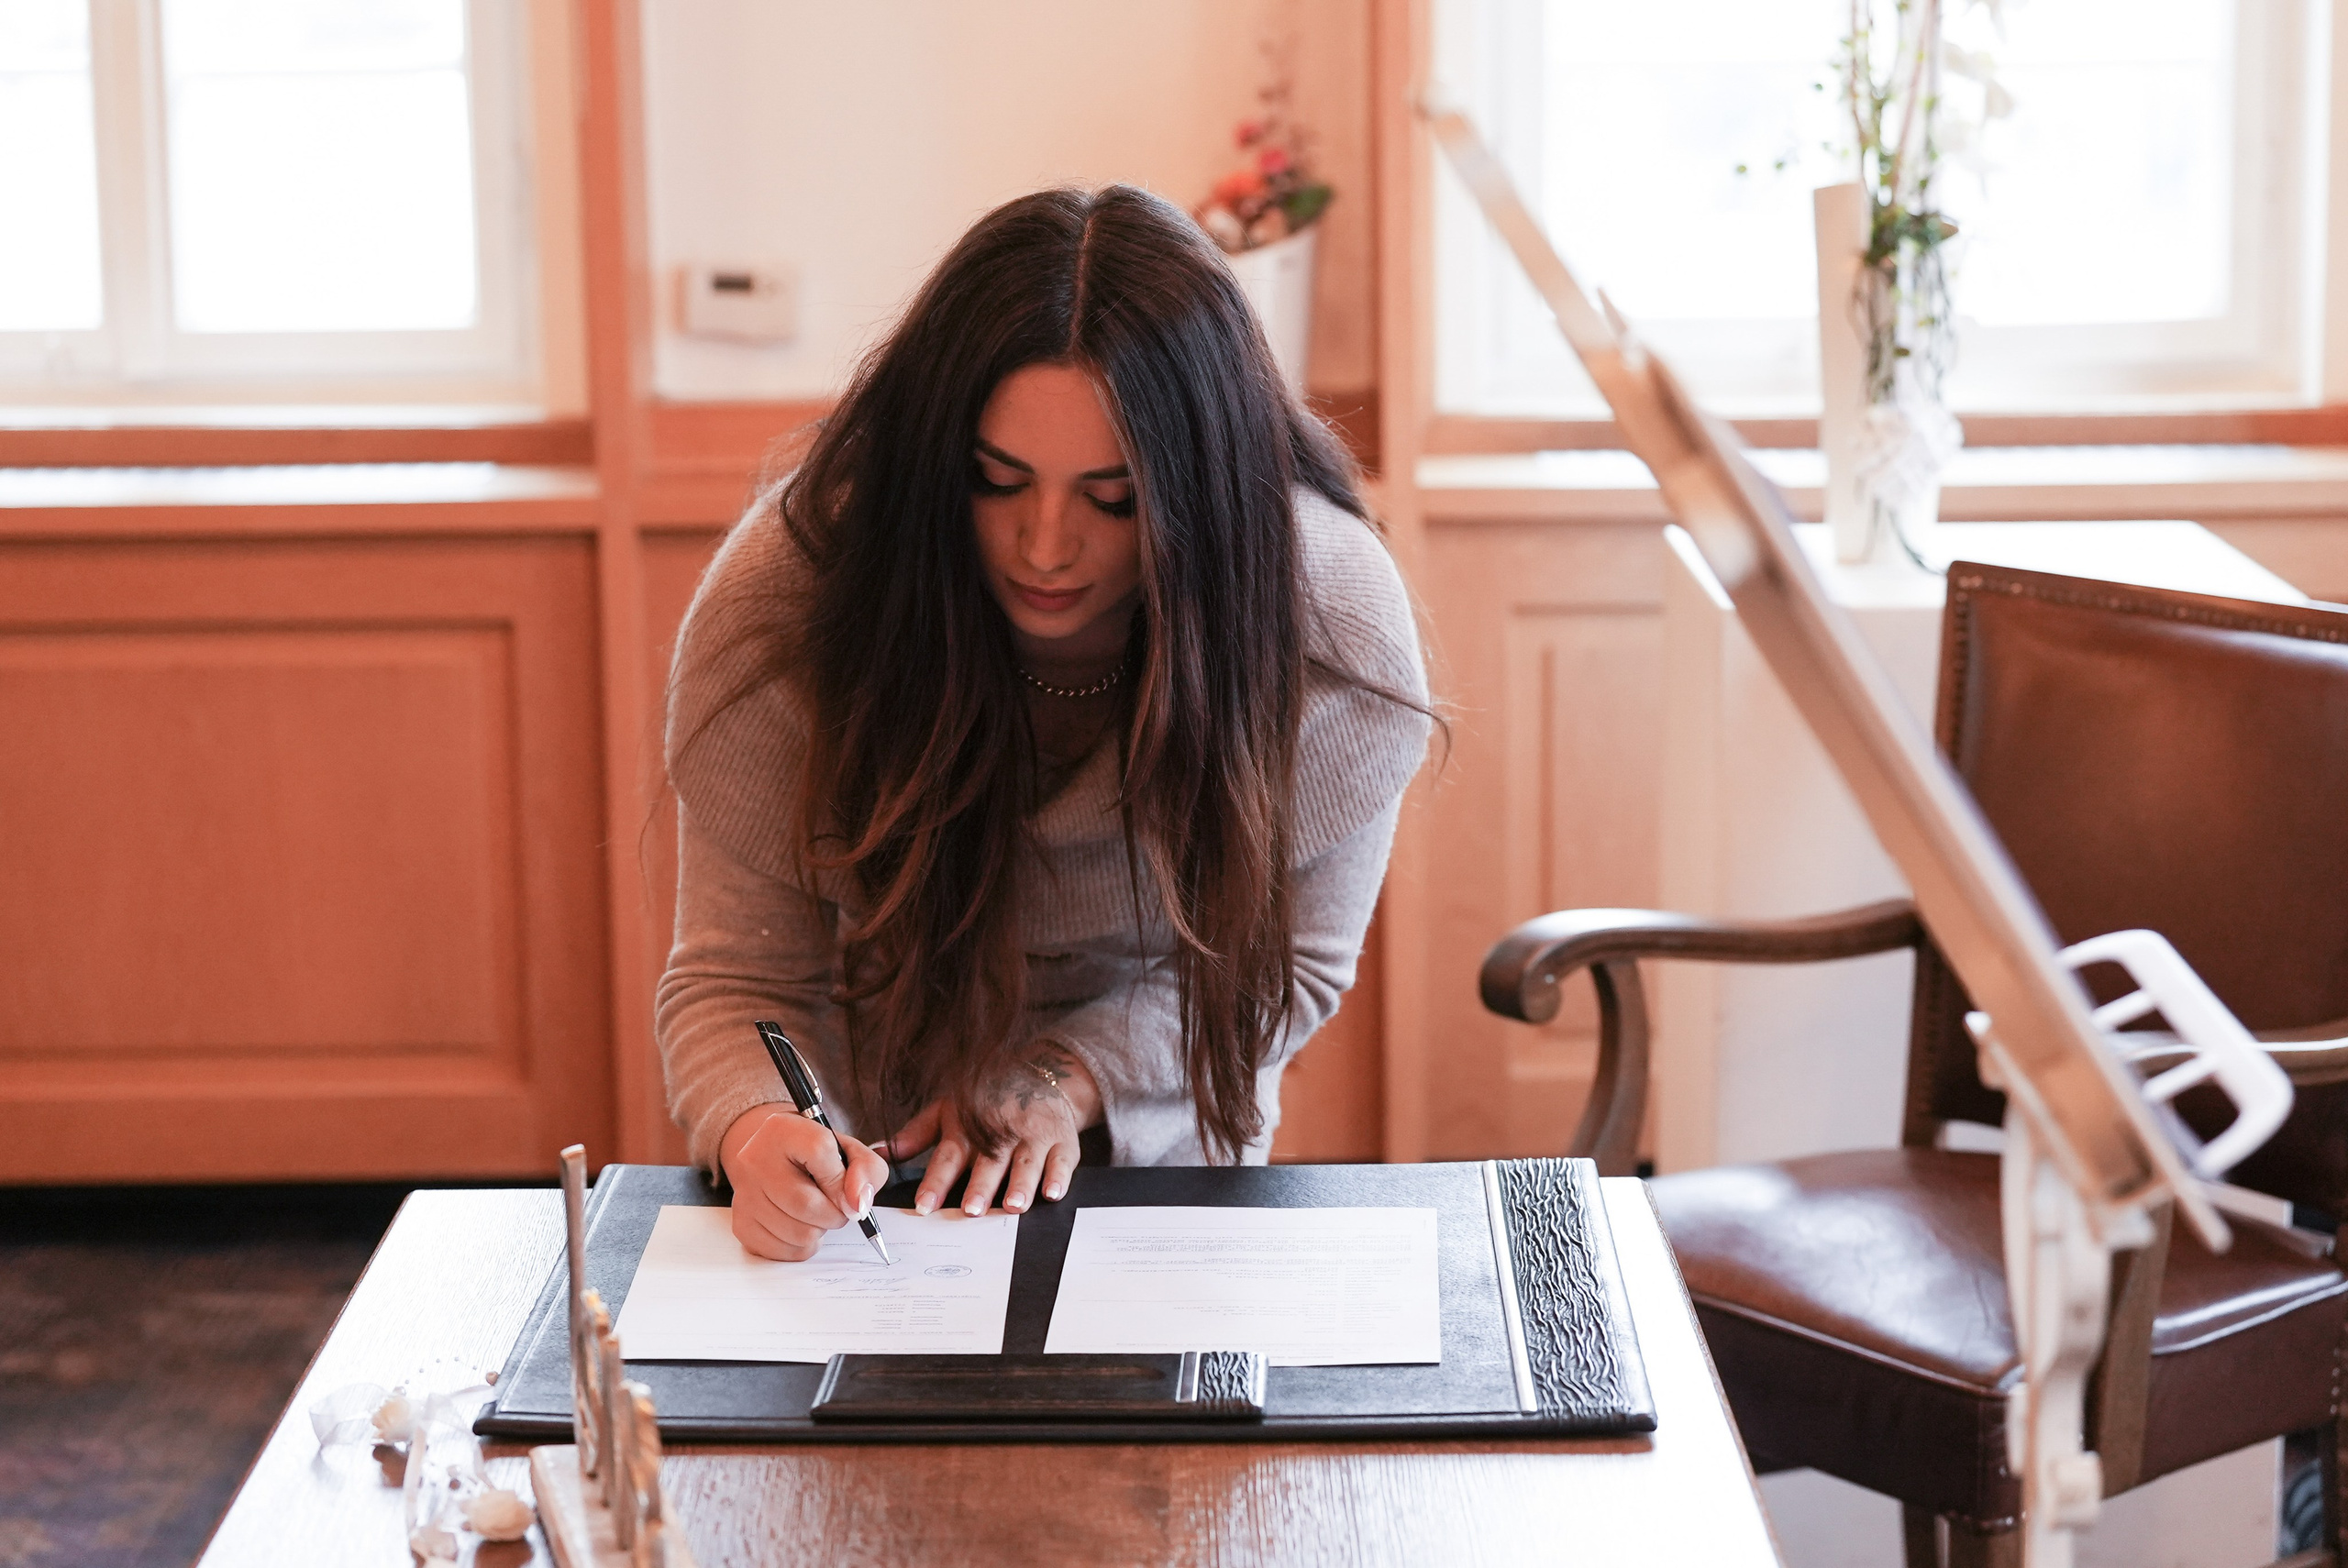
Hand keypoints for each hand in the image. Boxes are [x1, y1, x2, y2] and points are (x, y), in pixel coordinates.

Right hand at [718, 1103, 891, 1261]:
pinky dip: (802, 1246)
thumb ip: (867, 1169)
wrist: (771, 1159)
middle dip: (835, 1214)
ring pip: (797, 1233)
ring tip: (816, 1214)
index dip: (842, 1179)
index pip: (819, 1150)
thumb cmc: (814, 1157)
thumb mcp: (847, 1149)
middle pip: (806, 1204)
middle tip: (837, 1208)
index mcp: (782, 1129)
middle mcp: (754, 1159)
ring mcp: (744, 1194)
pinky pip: (783, 1252)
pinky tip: (800, 1226)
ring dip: (819, 1231)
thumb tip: (858, 1204)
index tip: (850, 1193)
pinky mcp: (741, 1223)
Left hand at [890, 1044, 1102, 1216]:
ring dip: (1020, 1184)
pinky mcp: (1062, 1141)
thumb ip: (915, 1135)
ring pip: (1026, 1162)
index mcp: (968, 1128)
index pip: (949, 1156)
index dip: (936, 1181)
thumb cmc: (987, 1102)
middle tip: (972, 1210)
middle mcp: (1000, 1132)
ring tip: (1013, 1206)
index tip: (924, 1206)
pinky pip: (1062, 1160)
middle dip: (980, 1186)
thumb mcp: (948, 1110)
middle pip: (989, 1162)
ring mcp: (1033, 1135)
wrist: (1041, 1077)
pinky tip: (1053, 1193)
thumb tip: (876, 1152)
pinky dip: (1058, 1176)